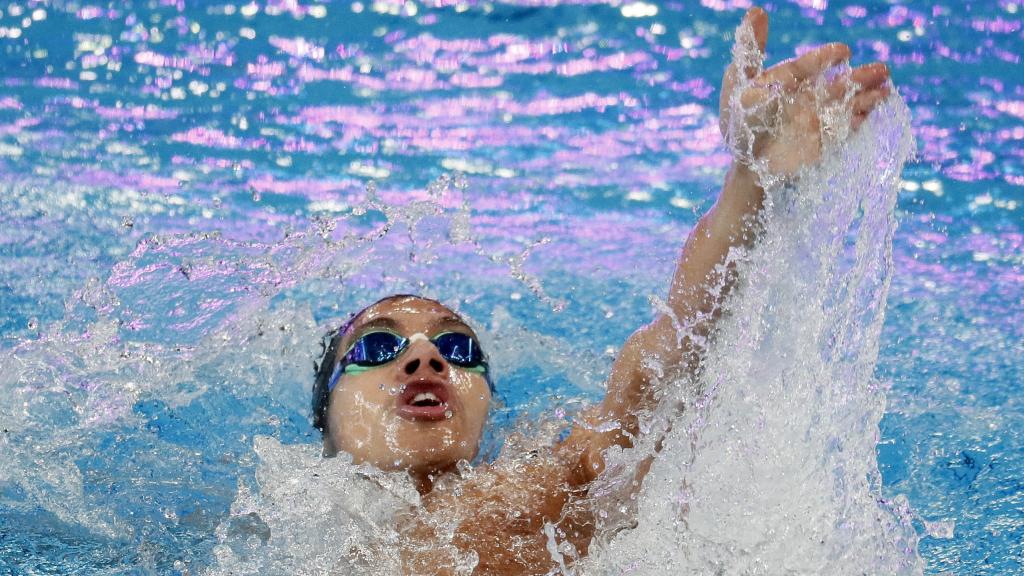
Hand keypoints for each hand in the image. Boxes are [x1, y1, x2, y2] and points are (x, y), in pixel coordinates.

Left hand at [719, 7, 891, 178]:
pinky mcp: (823, 141)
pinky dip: (860, 118)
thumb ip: (751, 49)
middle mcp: (806, 97)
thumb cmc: (739, 123)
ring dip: (866, 96)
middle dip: (860, 77)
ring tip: (886, 89)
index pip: (810, 65)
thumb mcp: (740, 83)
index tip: (843, 51)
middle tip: (883, 69)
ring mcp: (817, 119)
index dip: (827, 57)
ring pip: (846, 103)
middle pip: (837, 84)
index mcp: (787, 81)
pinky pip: (846, 127)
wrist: (747, 165)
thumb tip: (757, 9)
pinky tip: (875, 110)